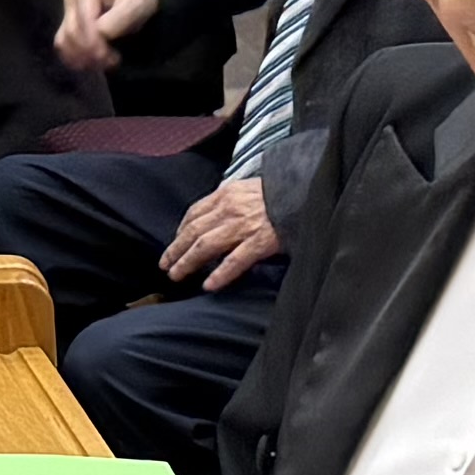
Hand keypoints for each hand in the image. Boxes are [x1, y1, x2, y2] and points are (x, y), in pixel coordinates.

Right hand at [53, 0, 160, 72]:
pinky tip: (94, 62)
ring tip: (104, 62)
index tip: (114, 56)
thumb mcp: (138, 2)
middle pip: (72, 33)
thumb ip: (121, 16)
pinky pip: (63, 46)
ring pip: (63, 41)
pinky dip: (75, 59)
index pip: (84, 21)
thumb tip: (101, 33)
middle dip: (91, 52)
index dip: (96, 42)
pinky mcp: (67, 24)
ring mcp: (67, 11)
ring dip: (82, 58)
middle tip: (112, 61)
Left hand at [161, 175, 281, 289]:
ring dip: (188, 262)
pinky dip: (220, 274)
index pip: (194, 213)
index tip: (174, 243)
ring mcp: (245, 226)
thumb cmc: (281, 193)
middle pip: (193, 231)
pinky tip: (209, 285)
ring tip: (177, 275)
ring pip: (206, 246)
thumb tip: (217, 216)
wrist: (309, 193)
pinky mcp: (261, 242)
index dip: (180, 230)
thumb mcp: (251, 188)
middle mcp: (230, 209)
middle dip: (176, 250)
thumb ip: (232, 201)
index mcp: (227, 194)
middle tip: (165, 265)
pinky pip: (235, 261)